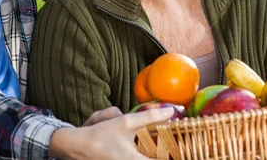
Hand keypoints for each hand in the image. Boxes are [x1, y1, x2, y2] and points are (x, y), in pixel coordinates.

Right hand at [49, 107, 174, 159]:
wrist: (80, 146)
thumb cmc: (102, 135)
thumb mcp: (126, 122)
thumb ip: (149, 117)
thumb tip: (170, 111)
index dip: (177, 155)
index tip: (186, 149)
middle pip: (157, 158)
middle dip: (168, 152)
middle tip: (180, 143)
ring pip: (148, 157)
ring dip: (158, 152)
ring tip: (169, 145)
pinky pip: (141, 158)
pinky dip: (148, 152)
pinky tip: (151, 145)